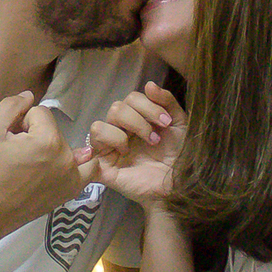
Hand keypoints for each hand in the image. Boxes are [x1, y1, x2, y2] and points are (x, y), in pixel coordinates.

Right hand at [0, 92, 95, 230]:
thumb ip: (10, 106)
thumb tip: (29, 96)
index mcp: (47, 141)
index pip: (40, 114)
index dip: (22, 121)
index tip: (12, 137)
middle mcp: (65, 157)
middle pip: (53, 130)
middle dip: (36, 135)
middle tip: (19, 153)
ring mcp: (73, 175)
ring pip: (66, 146)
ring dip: (53, 149)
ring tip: (35, 163)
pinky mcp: (73, 189)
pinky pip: (88, 169)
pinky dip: (80, 164)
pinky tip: (64, 166)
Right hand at [88, 82, 185, 205]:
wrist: (179, 187)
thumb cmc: (179, 157)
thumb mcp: (179, 124)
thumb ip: (167, 101)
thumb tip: (149, 84)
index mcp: (138, 120)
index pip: (131, 98)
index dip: (148, 106)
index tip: (166, 123)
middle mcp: (121, 131)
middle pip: (115, 108)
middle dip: (139, 120)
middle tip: (155, 138)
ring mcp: (110, 148)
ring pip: (99, 124)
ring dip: (122, 132)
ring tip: (137, 147)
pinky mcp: (103, 166)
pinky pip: (92, 146)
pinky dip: (107, 142)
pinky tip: (125, 151)